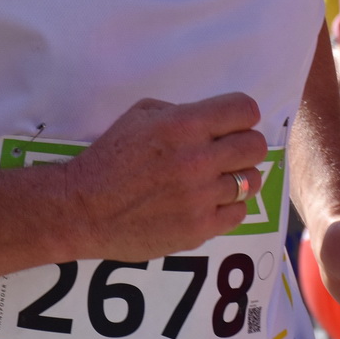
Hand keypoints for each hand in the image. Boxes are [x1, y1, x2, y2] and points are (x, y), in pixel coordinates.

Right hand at [59, 93, 266, 261]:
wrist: (84, 209)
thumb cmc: (108, 158)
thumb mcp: (138, 116)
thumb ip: (179, 113)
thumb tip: (212, 122)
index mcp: (183, 125)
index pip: (245, 110)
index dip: (240, 116)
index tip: (230, 124)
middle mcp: (198, 159)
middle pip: (255, 146)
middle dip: (243, 145)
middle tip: (226, 153)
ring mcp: (201, 197)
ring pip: (251, 181)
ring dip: (237, 177)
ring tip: (216, 180)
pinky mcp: (200, 228)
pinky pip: (238, 213)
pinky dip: (227, 206)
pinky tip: (207, 203)